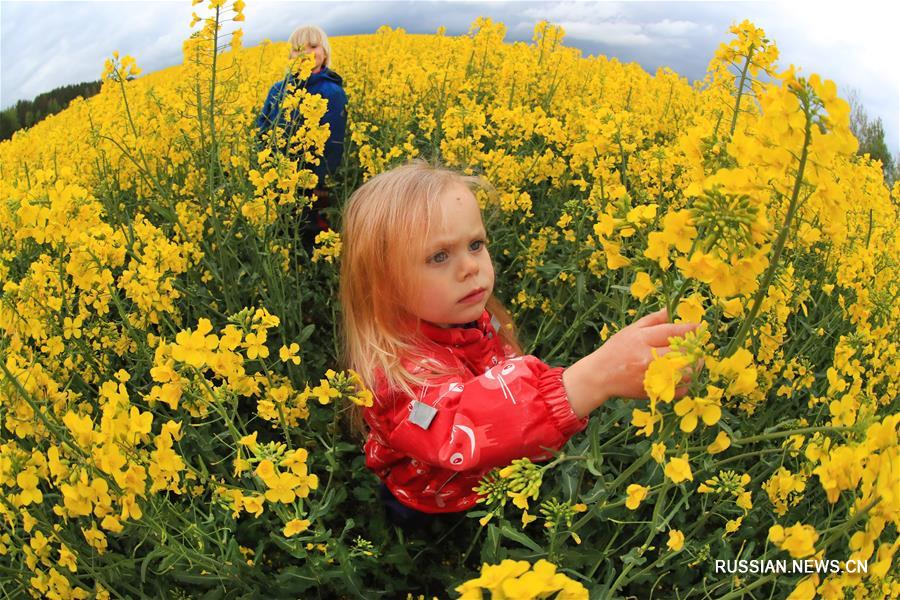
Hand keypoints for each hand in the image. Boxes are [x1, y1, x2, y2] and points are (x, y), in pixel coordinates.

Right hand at [563, 308, 699, 416]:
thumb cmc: (616, 350)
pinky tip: (682, 376)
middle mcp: (648, 358)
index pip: (673, 332)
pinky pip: (679, 389)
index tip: (700, 327)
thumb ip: (653, 320)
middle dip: (695, 350)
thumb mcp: (631, 330)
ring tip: (693, 362)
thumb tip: (671, 310)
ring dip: (694, 367)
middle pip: (683, 353)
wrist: (600, 376)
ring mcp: (651, 376)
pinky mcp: (653, 391)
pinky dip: (685, 383)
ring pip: (685, 373)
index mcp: (643, 339)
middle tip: (697, 348)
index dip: (690, 329)